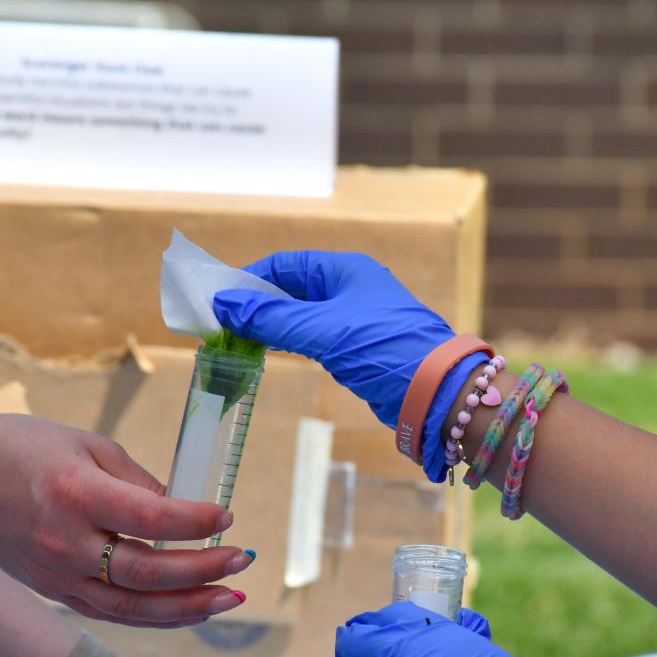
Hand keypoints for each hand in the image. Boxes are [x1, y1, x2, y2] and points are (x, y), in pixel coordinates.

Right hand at [0, 415, 252, 626]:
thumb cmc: (23, 449)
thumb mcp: (87, 443)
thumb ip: (137, 479)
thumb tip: (183, 509)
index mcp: (74, 493)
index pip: (148, 518)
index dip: (193, 521)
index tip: (225, 515)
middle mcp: (65, 542)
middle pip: (145, 572)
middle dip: (203, 570)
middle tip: (242, 561)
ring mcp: (57, 574)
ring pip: (132, 606)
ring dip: (188, 606)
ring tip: (231, 598)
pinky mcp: (55, 591)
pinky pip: (113, 612)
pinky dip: (157, 615)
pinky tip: (192, 608)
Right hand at [212, 252, 458, 427]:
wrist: (435, 392)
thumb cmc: (384, 349)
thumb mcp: (322, 330)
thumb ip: (272, 318)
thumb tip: (224, 304)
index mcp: (346, 270)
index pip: (287, 265)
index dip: (252, 279)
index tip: (220, 298)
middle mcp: (350, 289)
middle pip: (292, 289)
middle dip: (258, 304)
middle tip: (222, 324)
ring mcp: (355, 319)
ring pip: (301, 316)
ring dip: (271, 325)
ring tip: (237, 339)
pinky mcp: (357, 348)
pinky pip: (313, 338)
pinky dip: (289, 342)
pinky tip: (269, 352)